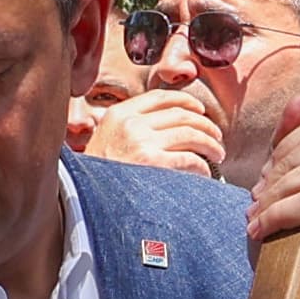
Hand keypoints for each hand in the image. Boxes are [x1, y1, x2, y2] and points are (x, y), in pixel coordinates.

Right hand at [84, 85, 226, 174]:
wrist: (81, 201)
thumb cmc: (96, 177)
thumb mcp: (104, 141)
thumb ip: (128, 129)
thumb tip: (164, 127)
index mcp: (119, 114)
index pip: (160, 97)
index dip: (186, 101)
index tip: (199, 110)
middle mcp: (131, 123)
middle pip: (181, 114)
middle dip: (205, 125)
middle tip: (216, 137)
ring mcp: (141, 143)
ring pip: (190, 133)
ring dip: (210, 143)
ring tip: (218, 153)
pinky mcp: (152, 164)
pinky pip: (189, 159)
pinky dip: (202, 165)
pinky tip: (205, 173)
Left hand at [241, 86, 299, 298]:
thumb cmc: (298, 255)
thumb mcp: (287, 194)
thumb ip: (291, 149)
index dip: (285, 145)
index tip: (265, 181)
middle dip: (278, 168)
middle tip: (258, 201)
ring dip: (276, 193)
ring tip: (258, 219)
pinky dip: (279, 213)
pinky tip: (261, 229)